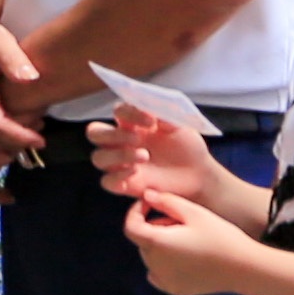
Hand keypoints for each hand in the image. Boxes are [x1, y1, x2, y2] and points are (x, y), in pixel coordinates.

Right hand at [93, 102, 212, 209]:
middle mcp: (121, 141)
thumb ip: (166, 116)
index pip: (118, 111)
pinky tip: (134, 173)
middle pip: (95, 133)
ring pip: (99, 158)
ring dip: (118, 156)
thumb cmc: (187, 145)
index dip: (129, 113)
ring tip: (144, 156)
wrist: (198, 172)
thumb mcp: (181, 127)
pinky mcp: (125, 184)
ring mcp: (120, 163)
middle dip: (112, 135)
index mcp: (133, 122)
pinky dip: (117, 177)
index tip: (151, 121)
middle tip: (137, 139)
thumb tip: (154, 110)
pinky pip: (107, 182)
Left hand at [126, 191, 259, 294]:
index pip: (130, 226)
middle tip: (182, 221)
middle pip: (144, 240)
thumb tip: (146, 195)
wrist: (243, 268)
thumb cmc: (220, 236)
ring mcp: (163, 280)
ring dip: (161, 244)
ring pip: (152, 256)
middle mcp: (154, 265)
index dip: (136, 211)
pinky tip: (186, 257)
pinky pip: (159, 273)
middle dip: (155, 226)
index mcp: (156, 244)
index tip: (151, 203)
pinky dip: (165, 263)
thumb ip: (166, 201)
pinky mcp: (174, 290)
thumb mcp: (194, 212)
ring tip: (189, 238)